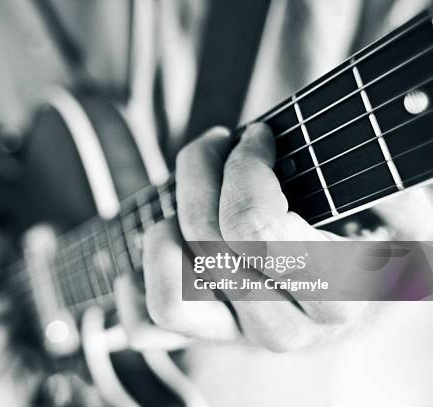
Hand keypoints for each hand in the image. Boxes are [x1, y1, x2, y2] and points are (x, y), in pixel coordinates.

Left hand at [116, 124, 370, 351]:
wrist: (355, 293)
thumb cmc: (373, 235)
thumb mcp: (400, 209)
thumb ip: (383, 186)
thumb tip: (329, 157)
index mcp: (337, 296)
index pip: (255, 226)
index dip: (243, 167)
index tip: (256, 134)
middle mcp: (284, 328)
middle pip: (207, 242)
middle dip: (199, 171)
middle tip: (215, 141)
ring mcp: (240, 338)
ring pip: (171, 296)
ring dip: (164, 229)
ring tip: (184, 197)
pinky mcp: (207, 338)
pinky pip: (149, 329)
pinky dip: (135, 287)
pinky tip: (157, 239)